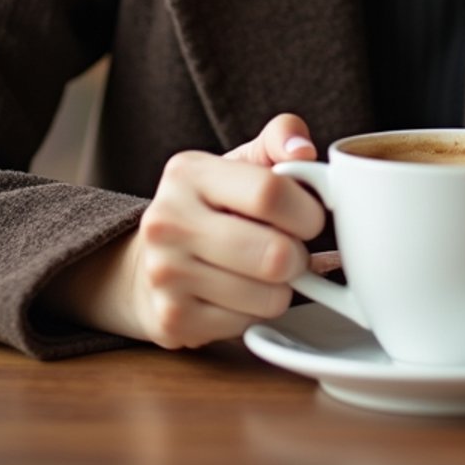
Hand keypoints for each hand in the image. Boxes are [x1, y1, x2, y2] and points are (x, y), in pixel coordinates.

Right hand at [40, 114, 323, 348]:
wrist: (152, 261)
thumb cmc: (214, 206)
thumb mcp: (242, 161)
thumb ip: (279, 139)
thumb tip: (304, 150)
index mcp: (188, 172)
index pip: (269, 192)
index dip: (307, 211)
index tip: (311, 217)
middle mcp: (168, 221)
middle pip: (273, 253)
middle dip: (299, 256)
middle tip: (291, 249)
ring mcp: (165, 274)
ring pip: (268, 297)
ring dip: (282, 289)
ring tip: (264, 271)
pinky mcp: (172, 319)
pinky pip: (247, 325)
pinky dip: (256, 313)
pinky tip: (240, 295)